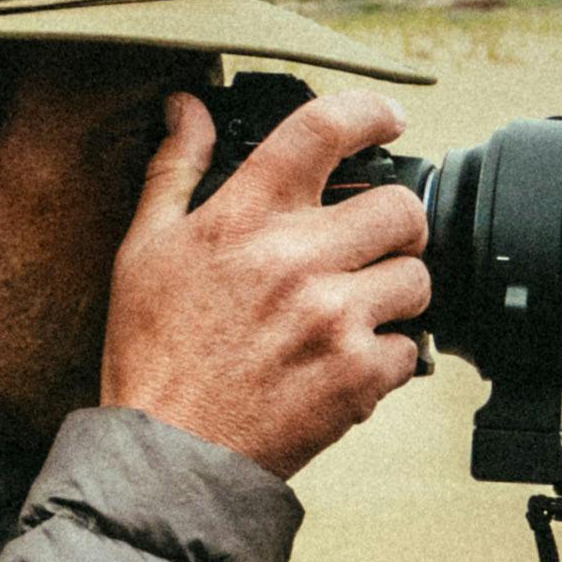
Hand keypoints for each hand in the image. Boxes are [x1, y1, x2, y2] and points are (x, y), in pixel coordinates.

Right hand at [105, 86, 428, 479]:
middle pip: (400, 207)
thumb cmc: (155, 353)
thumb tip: (187, 108)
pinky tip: (342, 365)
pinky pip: (409, 348)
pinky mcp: (358, 373)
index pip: (322, 129)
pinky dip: (385, 359)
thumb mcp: (145, 248)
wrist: (169, 453)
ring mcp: (333, 316)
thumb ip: (175, 170)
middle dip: (394, 225)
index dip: (369, 112)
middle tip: (371, 247)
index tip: (388, 120)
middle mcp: (295, 257)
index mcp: (244, 217)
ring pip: (416, 278)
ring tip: (350, 315)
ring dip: (393, 295)